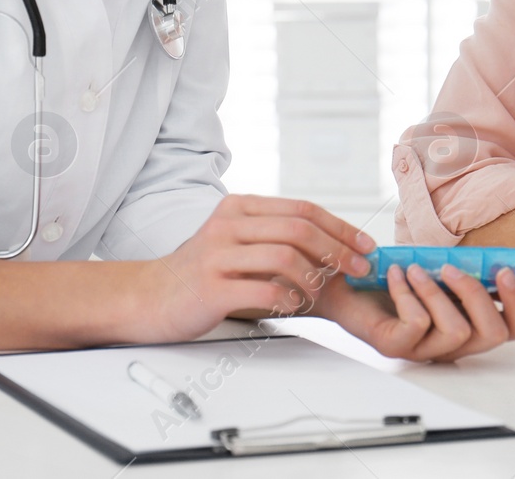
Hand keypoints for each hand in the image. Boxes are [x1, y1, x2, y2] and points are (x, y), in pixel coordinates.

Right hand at [132, 194, 373, 342]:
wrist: (149, 297)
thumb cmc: (200, 272)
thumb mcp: (234, 240)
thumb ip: (272, 235)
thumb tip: (332, 244)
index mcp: (238, 208)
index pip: (301, 209)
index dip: (339, 226)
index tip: (365, 246)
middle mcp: (228, 225)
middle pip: (297, 229)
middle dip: (337, 250)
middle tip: (358, 270)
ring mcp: (217, 255)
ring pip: (284, 256)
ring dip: (314, 277)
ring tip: (320, 293)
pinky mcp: (210, 288)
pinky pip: (263, 290)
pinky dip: (288, 299)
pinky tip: (293, 306)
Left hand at [310, 263, 514, 362]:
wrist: (343, 283)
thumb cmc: (395, 276)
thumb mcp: (440, 270)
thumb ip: (473, 273)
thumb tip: (513, 267)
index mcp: (469, 325)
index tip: (506, 271)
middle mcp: (451, 344)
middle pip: (493, 335)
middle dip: (479, 296)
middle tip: (454, 267)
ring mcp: (424, 350)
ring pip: (457, 330)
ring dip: (438, 292)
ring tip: (416, 269)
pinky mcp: (396, 346)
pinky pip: (417, 324)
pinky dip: (408, 293)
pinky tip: (396, 275)